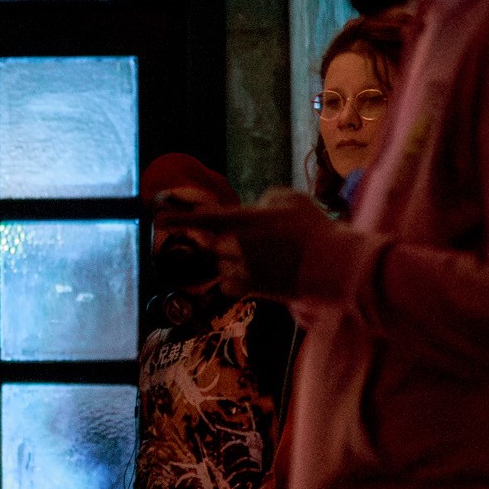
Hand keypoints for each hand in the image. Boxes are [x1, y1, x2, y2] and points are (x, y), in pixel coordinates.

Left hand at [156, 188, 331, 298]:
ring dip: (232, 262)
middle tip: (238, 241)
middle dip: (217, 243)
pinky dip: (235, 280)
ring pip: (220, 265)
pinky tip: (254, 276)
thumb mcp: (289, 199)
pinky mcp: (249, 290)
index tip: (158, 216)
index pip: (202, 218)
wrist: (330, 267)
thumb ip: (265, 200)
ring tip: (263, 260)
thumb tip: (256, 208)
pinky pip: (228, 285)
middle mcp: (234, 246)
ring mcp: (240, 269)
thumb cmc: (314, 229)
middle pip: (210, 245)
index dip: (178, 217)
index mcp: (243, 220)